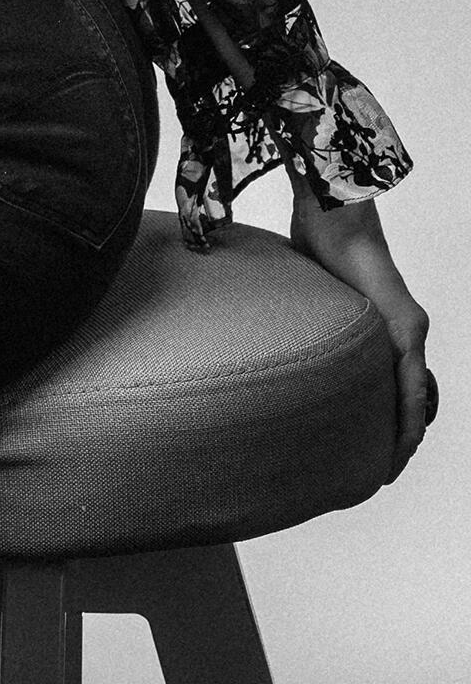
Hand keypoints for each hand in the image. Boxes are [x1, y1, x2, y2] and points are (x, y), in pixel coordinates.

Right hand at [286, 178, 432, 482]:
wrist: (332, 212)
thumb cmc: (317, 239)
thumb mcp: (310, 293)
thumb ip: (304, 315)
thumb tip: (266, 333)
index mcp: (379, 326)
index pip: (390, 383)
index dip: (383, 418)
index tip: (367, 449)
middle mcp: (404, 331)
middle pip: (409, 398)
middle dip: (396, 438)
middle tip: (375, 471)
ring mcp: (409, 329)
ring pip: (416, 398)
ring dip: (406, 435)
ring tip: (387, 467)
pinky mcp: (407, 327)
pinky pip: (412, 385)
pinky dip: (408, 417)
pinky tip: (401, 441)